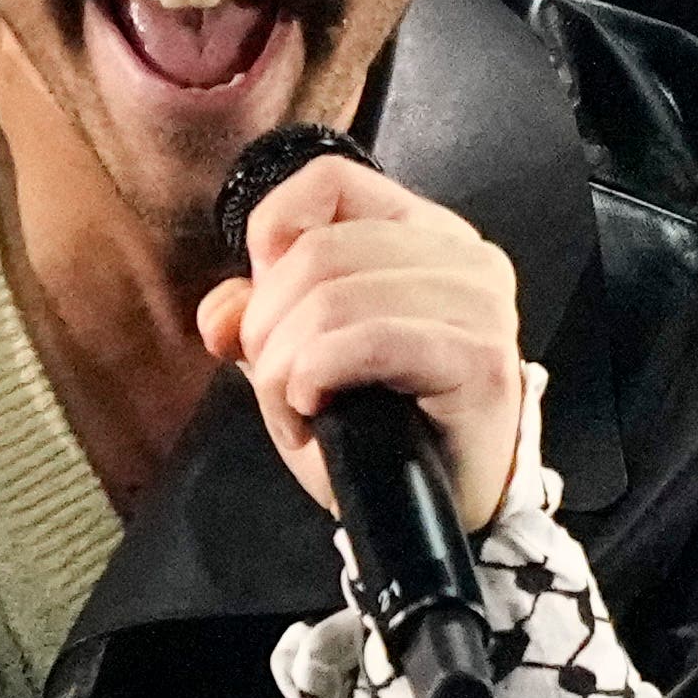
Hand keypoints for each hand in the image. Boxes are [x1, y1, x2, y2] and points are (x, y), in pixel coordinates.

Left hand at [193, 151, 530, 536]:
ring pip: (334, 297)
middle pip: (319, 249)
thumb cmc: (382, 435)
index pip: (329, 181)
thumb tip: (219, 311)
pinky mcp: (478, 359)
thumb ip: (258, 319)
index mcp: (425, 232)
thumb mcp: (304, 364)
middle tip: (277, 385)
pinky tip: (315, 410)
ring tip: (297, 411)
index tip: (266, 309)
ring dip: (286, 367)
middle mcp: (463, 256)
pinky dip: (317, 377)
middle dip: (268, 327)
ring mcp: (478, 305)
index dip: (272, 236)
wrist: (441, 516)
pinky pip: (367, 340)